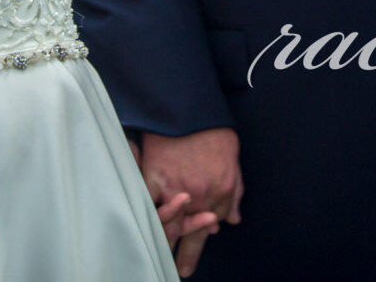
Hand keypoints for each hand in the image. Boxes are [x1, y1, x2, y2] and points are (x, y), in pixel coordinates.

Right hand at [140, 127, 242, 276]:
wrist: (190, 109)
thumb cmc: (214, 132)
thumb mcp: (233, 161)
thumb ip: (234, 193)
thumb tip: (232, 221)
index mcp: (221, 192)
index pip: (213, 223)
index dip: (204, 232)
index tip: (198, 242)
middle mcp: (201, 196)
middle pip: (192, 233)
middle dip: (188, 255)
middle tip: (183, 269)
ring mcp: (175, 189)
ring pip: (170, 224)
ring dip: (166, 243)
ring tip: (162, 257)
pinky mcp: (154, 179)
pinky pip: (147, 205)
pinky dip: (145, 216)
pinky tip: (141, 229)